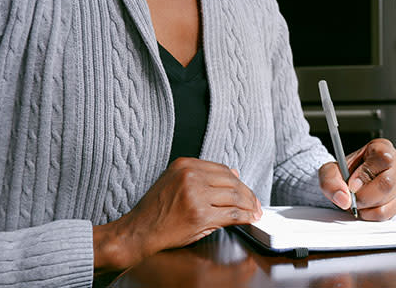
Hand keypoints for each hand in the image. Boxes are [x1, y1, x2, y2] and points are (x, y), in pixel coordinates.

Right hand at [93, 157, 261, 271]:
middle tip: (256, 203)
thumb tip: (234, 173)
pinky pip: (232, 214)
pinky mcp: (201, 215)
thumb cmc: (156, 209)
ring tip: (255, 212)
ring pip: (235, 197)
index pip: (223, 169)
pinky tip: (249, 219)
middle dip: (249, 194)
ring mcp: (196, 196)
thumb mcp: (175, 181)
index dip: (239, 181)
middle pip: (232, 182)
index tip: (246, 190)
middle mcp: (191, 176)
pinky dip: (245, 217)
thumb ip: (204, 176)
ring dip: (250, 206)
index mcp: (185, 165)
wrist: (139, 230)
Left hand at [319, 138, 395, 220]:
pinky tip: (364, 207)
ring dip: (366, 206)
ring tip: (357, 200)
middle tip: (352, 197)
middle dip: (364, 195)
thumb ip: (331, 181)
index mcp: (382, 147)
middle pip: (387, 183)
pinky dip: (371, 214)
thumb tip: (343, 198)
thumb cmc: (345, 171)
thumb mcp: (330, 171)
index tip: (352, 184)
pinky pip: (387, 213)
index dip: (366, 174)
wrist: (349, 181)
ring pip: (387, 200)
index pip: (383, 158)